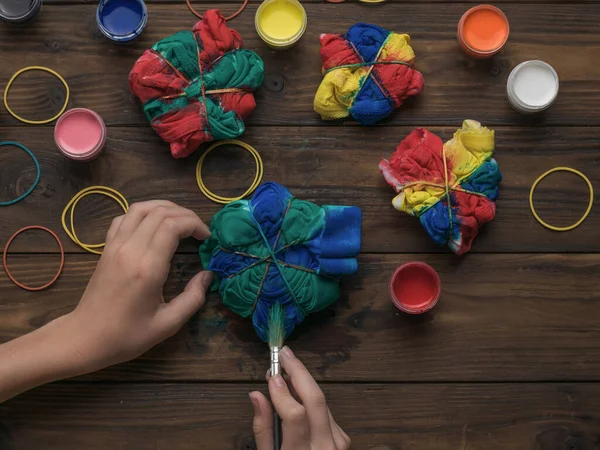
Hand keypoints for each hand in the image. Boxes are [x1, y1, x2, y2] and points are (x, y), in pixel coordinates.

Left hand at [69, 200, 212, 371]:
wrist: (85, 338)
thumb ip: (193, 299)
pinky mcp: (106, 248)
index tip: (207, 238)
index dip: (195, 225)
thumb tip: (207, 275)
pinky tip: (152, 226)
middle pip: (160, 212)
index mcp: (147, 267)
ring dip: (164, 208)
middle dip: (185, 215)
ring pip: (140, 209)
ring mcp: (115, 246)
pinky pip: (124, 218)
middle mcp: (130, 249)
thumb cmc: (127, 335)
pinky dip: (142, 214)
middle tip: (199, 230)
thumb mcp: (167, 325)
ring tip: (180, 220)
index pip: (173, 226)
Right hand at [249, 346, 350, 449]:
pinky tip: (299, 391)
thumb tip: (256, 395)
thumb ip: (263, 429)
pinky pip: (326, 411)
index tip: (271, 373)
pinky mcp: (344, 439)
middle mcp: (326, 447)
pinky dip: (311, 398)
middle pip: (316, 399)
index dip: (282, 391)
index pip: (295, 415)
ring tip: (287, 368)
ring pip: (322, 402)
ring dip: (305, 382)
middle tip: (284, 353)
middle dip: (299, 371)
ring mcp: (339, 443)